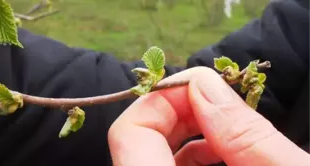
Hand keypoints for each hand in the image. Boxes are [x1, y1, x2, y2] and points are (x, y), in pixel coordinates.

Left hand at [108, 67, 309, 165]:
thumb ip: (246, 136)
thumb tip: (206, 84)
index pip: (130, 134)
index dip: (164, 100)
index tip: (203, 87)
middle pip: (137, 139)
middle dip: (177, 111)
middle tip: (217, 101)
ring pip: (150, 152)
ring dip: (186, 130)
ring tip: (226, 126)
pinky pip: (165, 165)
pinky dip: (191, 152)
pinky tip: (223, 152)